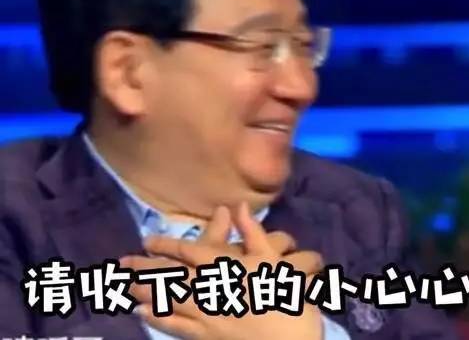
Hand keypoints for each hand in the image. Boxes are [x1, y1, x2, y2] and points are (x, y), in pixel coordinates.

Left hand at [122, 203, 322, 339]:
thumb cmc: (285, 298)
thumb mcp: (273, 260)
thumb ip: (253, 233)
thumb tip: (238, 205)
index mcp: (226, 268)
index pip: (190, 253)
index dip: (167, 246)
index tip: (146, 241)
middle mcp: (210, 290)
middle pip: (172, 276)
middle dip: (146, 269)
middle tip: (121, 264)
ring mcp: (206, 316)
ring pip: (170, 300)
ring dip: (145, 291)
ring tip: (123, 284)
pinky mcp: (206, 338)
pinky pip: (177, 327)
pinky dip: (158, 320)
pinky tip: (142, 314)